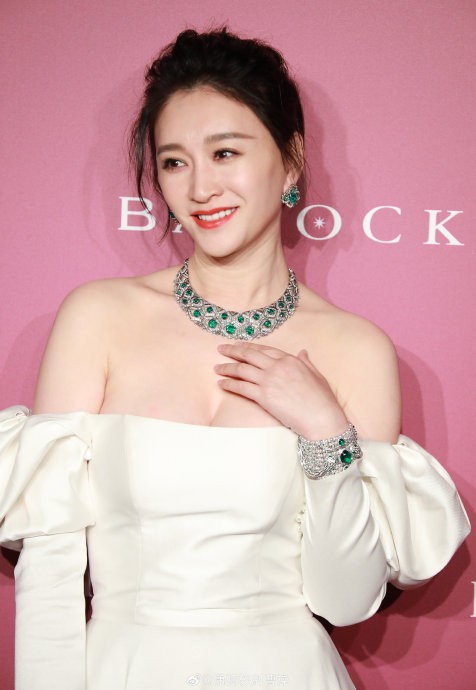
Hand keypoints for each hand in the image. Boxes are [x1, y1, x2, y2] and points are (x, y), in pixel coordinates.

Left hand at [214, 342, 348, 438]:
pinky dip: (229, 384)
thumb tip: (303, 352)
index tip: (239, 345)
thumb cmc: (322, 400)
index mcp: (290, 359)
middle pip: (249, 355)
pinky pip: (241, 387)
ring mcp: (269, 381)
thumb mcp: (317, 375)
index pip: (265, 349)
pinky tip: (221, 384)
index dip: (250, 346)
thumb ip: (307, 362)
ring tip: (217, 368)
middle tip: (221, 349)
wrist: (321, 418)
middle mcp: (277, 367)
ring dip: (227, 367)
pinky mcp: (263, 396)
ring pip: (242, 370)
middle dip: (232, 350)